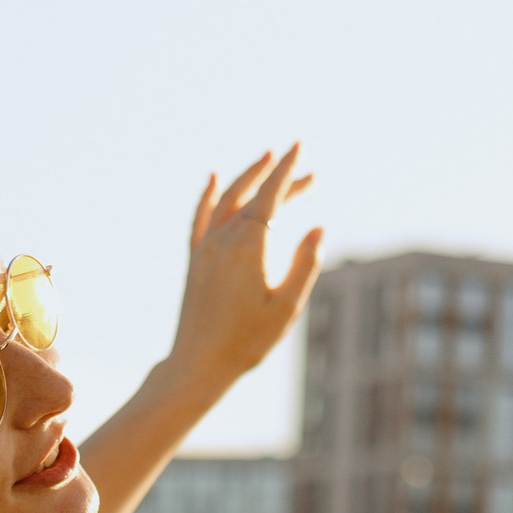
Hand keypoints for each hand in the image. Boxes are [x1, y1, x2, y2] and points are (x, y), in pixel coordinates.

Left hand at [160, 144, 323, 394]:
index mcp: (249, 246)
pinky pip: (200, 217)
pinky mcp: (195, 260)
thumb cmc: (247, 341)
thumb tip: (317, 227)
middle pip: (254, 196)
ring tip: (265, 158)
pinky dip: (207, 195)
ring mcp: (206, 248)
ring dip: (247, 176)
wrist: (199, 364)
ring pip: (226, 199)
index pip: (270, 195)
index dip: (286, 171)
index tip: (299, 148)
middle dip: (278, 176)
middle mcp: (224, 239)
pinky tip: (212, 178)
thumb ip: (305, 264)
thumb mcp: (287, 307)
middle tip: (303, 166)